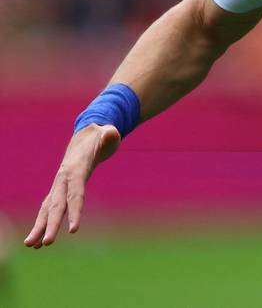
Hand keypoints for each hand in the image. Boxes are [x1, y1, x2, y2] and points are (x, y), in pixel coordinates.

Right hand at [25, 123, 120, 248]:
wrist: (86, 135)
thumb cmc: (100, 136)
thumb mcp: (107, 133)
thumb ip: (109, 135)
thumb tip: (112, 133)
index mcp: (76, 168)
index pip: (75, 193)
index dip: (75, 211)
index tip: (73, 230)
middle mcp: (63, 179)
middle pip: (57, 205)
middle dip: (51, 225)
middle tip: (46, 244)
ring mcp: (59, 185)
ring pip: (48, 209)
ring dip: (39, 227)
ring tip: (31, 246)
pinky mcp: (59, 190)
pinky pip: (50, 209)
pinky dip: (43, 224)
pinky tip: (38, 241)